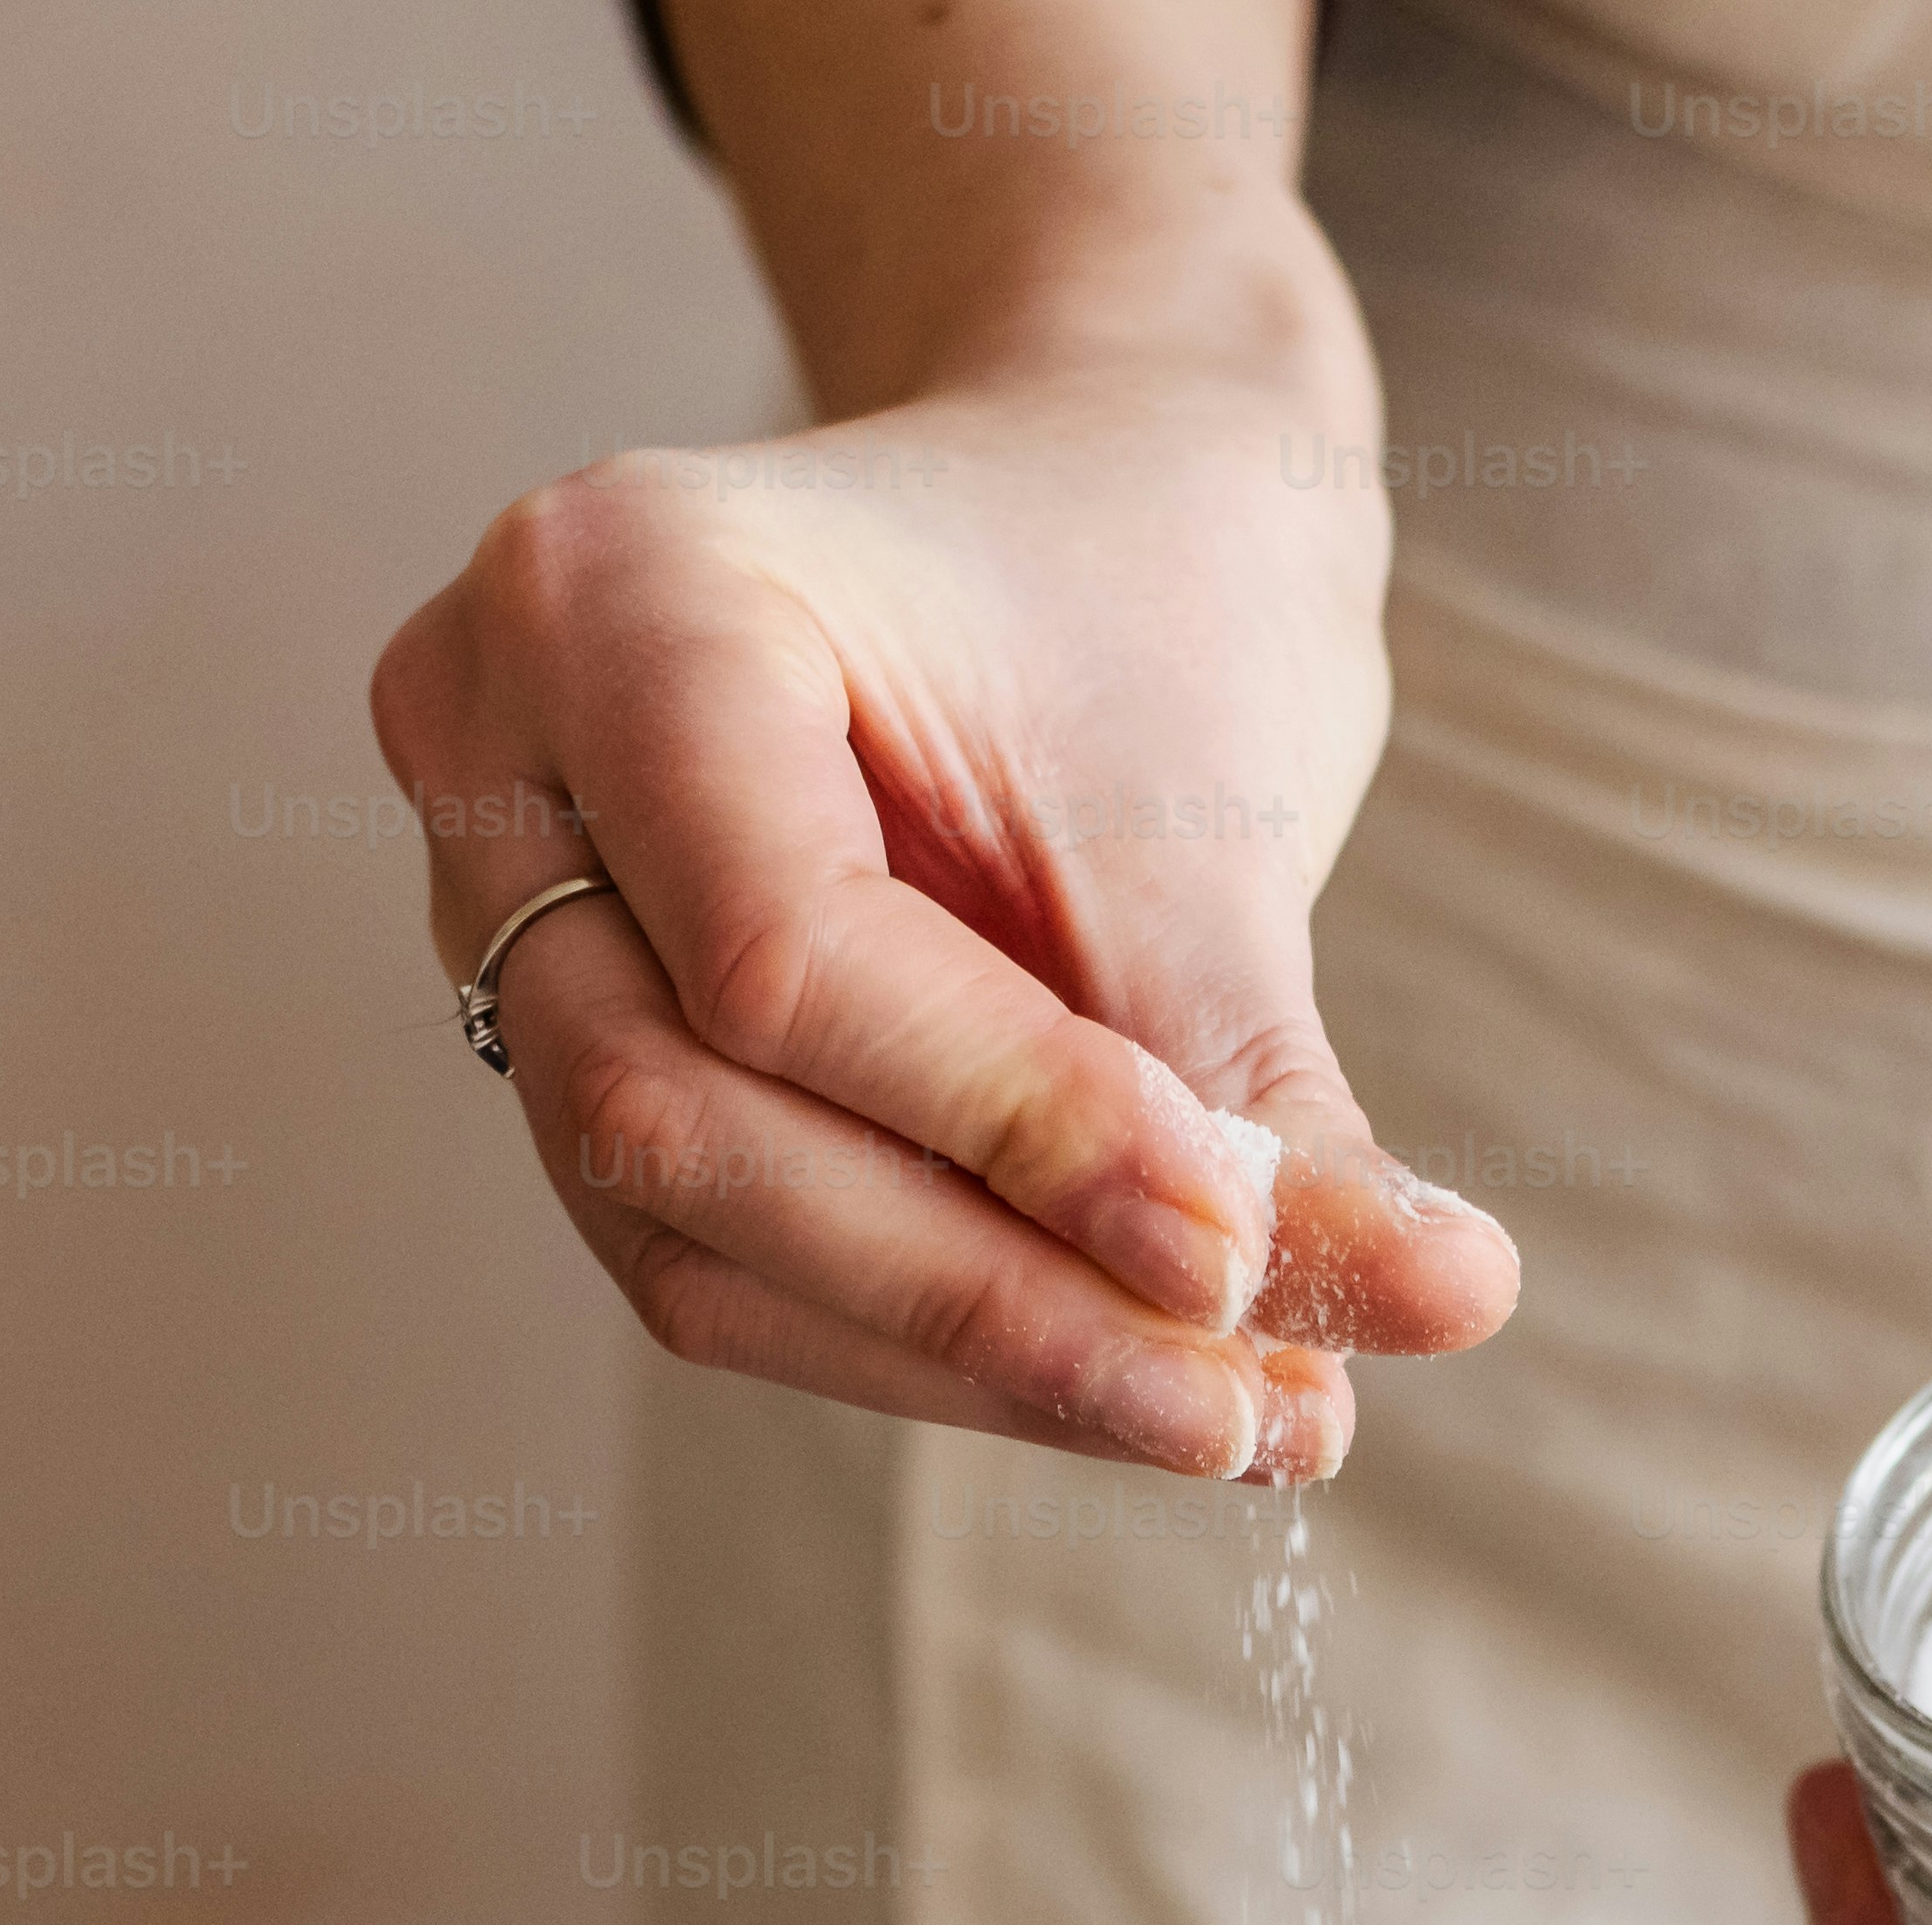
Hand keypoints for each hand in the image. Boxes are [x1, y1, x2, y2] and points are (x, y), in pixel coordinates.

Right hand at [370, 334, 1517, 1480]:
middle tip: (1260, 1410)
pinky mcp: (571, 1035)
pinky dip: (928, 1338)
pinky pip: (717, 1253)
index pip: (778, 955)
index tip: (1239, 1260)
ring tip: (1239, 1416)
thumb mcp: (1216, 825)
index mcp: (613, 597)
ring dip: (968, 1362)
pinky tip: (1129, 1371)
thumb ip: (1269, 1092)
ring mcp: (502, 901)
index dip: (1013, 1138)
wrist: (1102, 500)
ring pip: (684, 1230)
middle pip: (684, 1122)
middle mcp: (501, 749)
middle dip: (989, 1300)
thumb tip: (1430, 1307)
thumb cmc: (1147, 583)